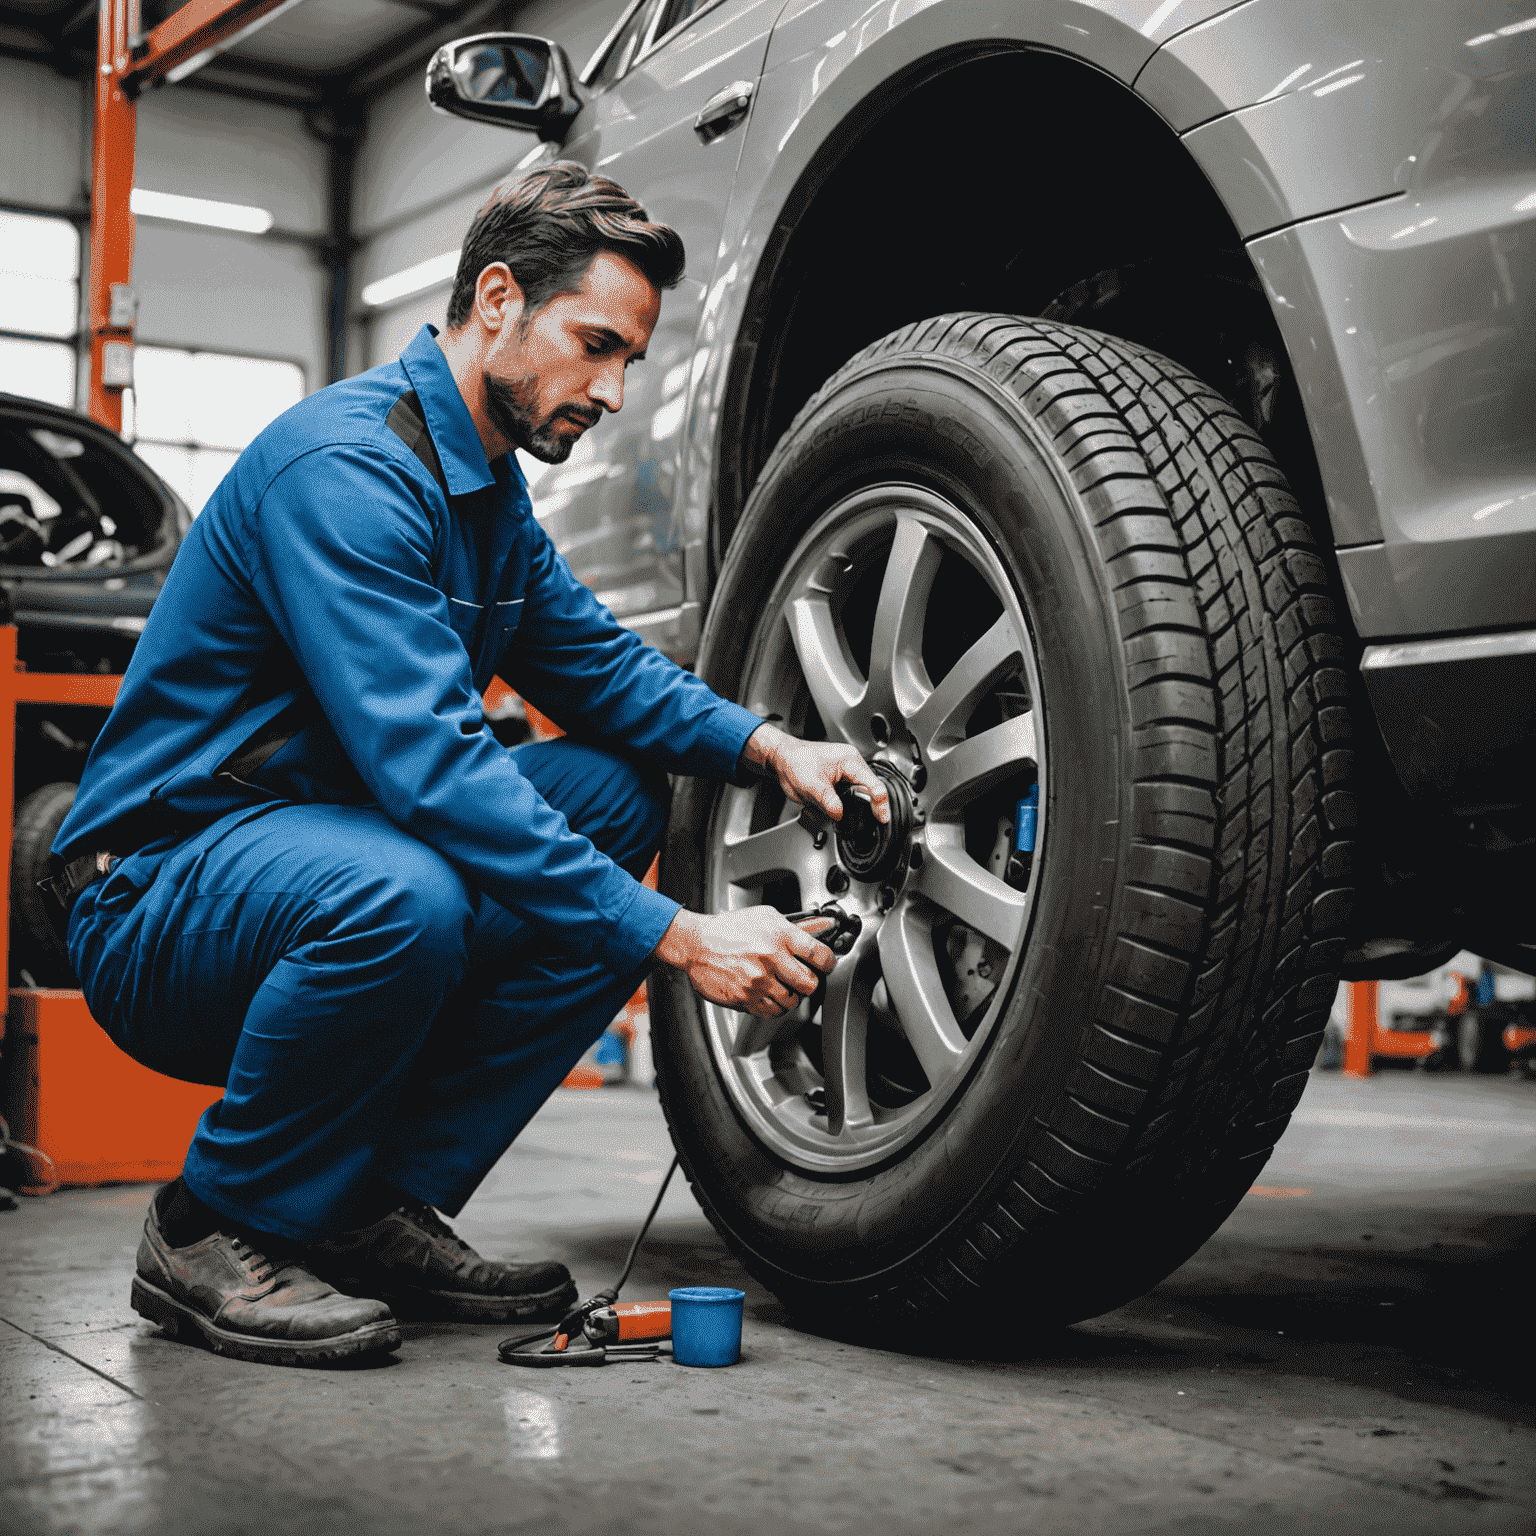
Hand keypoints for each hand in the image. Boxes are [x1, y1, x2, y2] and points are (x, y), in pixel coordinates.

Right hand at [655, 907, 835, 1015]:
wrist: (697, 944)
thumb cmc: (730, 929)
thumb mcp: (766, 916)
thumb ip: (797, 924)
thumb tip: (824, 926)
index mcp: (779, 936)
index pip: (819, 955)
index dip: (828, 962)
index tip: (826, 963)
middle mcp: (771, 959)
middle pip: (810, 984)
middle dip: (809, 982)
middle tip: (802, 977)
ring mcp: (758, 982)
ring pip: (792, 1001)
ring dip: (790, 995)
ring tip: (780, 983)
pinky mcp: (746, 999)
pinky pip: (772, 1011)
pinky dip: (774, 1005)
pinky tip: (767, 993)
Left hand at [741, 723, 888, 827]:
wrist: (783, 760)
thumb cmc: (796, 760)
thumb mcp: (813, 783)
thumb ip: (828, 799)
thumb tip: (839, 814)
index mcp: (850, 760)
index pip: (872, 782)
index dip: (880, 800)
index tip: (882, 815)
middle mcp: (850, 767)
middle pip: (869, 790)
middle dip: (872, 805)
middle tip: (879, 819)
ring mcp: (844, 777)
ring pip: (857, 797)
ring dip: (854, 807)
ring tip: (857, 814)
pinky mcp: (837, 786)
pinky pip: (845, 800)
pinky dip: (842, 808)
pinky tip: (839, 813)